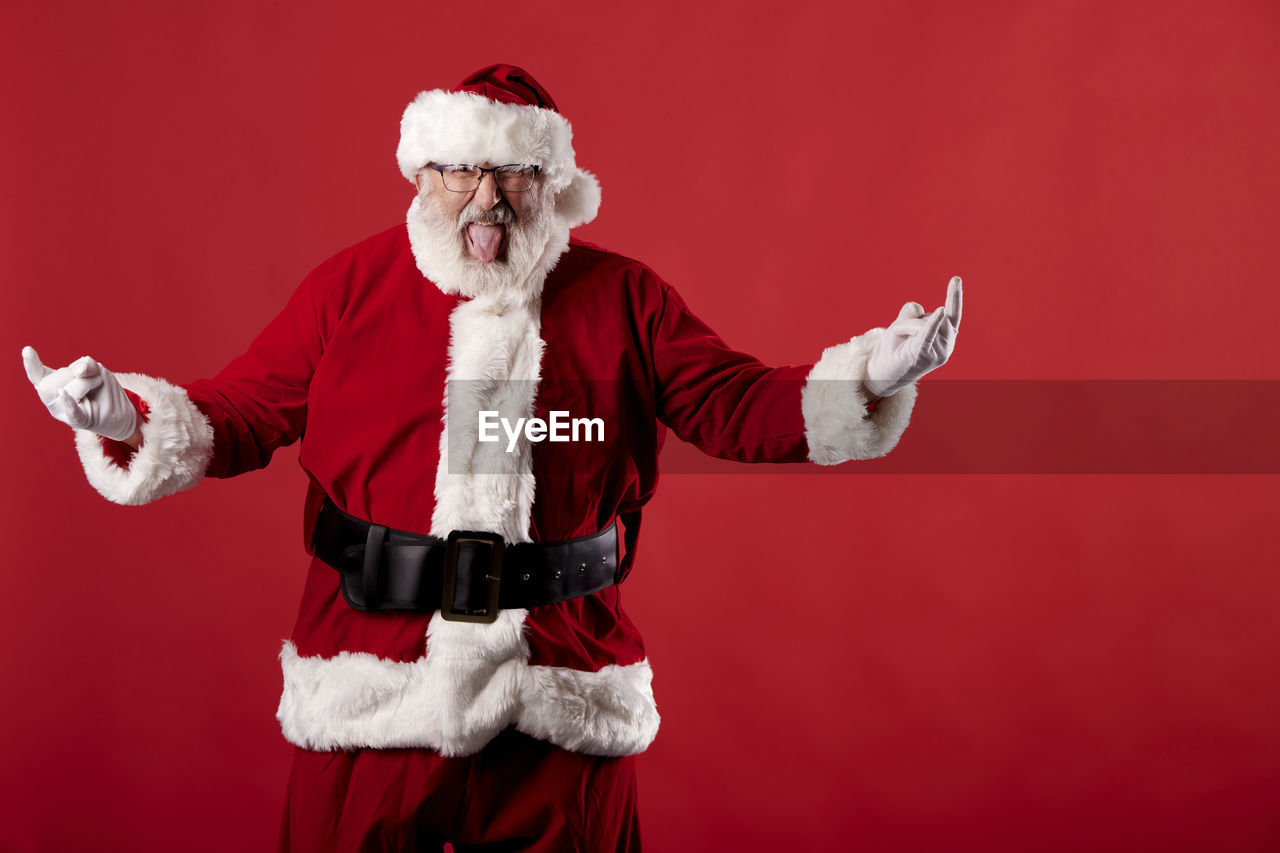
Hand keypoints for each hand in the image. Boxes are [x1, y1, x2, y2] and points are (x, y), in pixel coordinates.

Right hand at [22, 346, 138, 441]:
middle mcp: (51, 398)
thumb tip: (80, 369)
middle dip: (75, 372)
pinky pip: (72, 411)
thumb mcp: (96, 370)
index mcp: (51, 383)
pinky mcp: (78, 420)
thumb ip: (87, 366)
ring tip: (97, 383)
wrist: (120, 413)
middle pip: (53, 381)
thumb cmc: (101, 390)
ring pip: (66, 390)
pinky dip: (68, 402)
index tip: (27, 350)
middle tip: (91, 375)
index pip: (36, 374)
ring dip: (87, 382)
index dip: (31, 363)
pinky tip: (63, 393)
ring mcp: (62, 411)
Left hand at [864, 276, 962, 397]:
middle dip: (912, 319)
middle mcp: (947, 345)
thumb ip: (911, 314)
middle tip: (900, 333)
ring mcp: (938, 353)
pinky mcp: (925, 356)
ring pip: (923, 321)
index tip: (956, 279)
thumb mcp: (902, 325)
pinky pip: (929, 336)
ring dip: (905, 327)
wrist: (881, 375)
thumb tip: (918, 307)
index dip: (955, 296)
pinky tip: (939, 311)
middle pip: (932, 315)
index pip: (953, 314)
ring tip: (900, 341)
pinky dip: (933, 324)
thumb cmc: (894, 349)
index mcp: (946, 338)